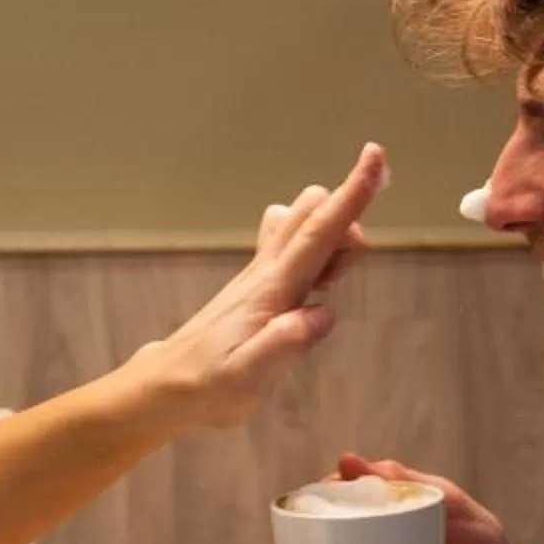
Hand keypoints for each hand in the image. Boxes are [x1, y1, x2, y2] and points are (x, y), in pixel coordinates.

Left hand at [123, 144, 387, 431]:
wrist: (168, 384)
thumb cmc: (207, 386)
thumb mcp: (246, 380)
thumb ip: (284, 346)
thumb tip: (323, 313)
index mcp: (271, 289)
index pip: (317, 233)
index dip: (350, 196)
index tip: (374, 156)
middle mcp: (267, 270)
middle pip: (312, 211)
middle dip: (347, 223)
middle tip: (337, 278)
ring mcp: (262, 272)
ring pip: (305, 221)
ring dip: (334, 238)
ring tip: (326, 287)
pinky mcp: (261, 281)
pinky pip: (298, 242)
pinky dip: (320, 248)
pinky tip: (315, 286)